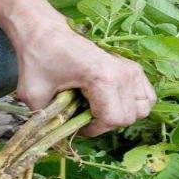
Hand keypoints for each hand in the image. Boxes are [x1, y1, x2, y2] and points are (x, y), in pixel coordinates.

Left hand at [13, 24, 155, 135]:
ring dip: (119, 115)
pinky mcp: (131, 67)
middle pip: (128, 117)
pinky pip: (145, 96)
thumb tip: (55, 145)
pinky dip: (130, 105)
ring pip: (141, 108)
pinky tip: (108, 103)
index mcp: (102, 78)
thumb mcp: (34, 96)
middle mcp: (123, 72)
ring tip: (97, 110)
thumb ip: (46, 123)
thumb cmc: (38, 62)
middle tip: (84, 118)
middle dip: (104, 125)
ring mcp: (130, 68)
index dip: (93, 130)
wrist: (45, 33)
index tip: (76, 125)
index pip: (113, 119)